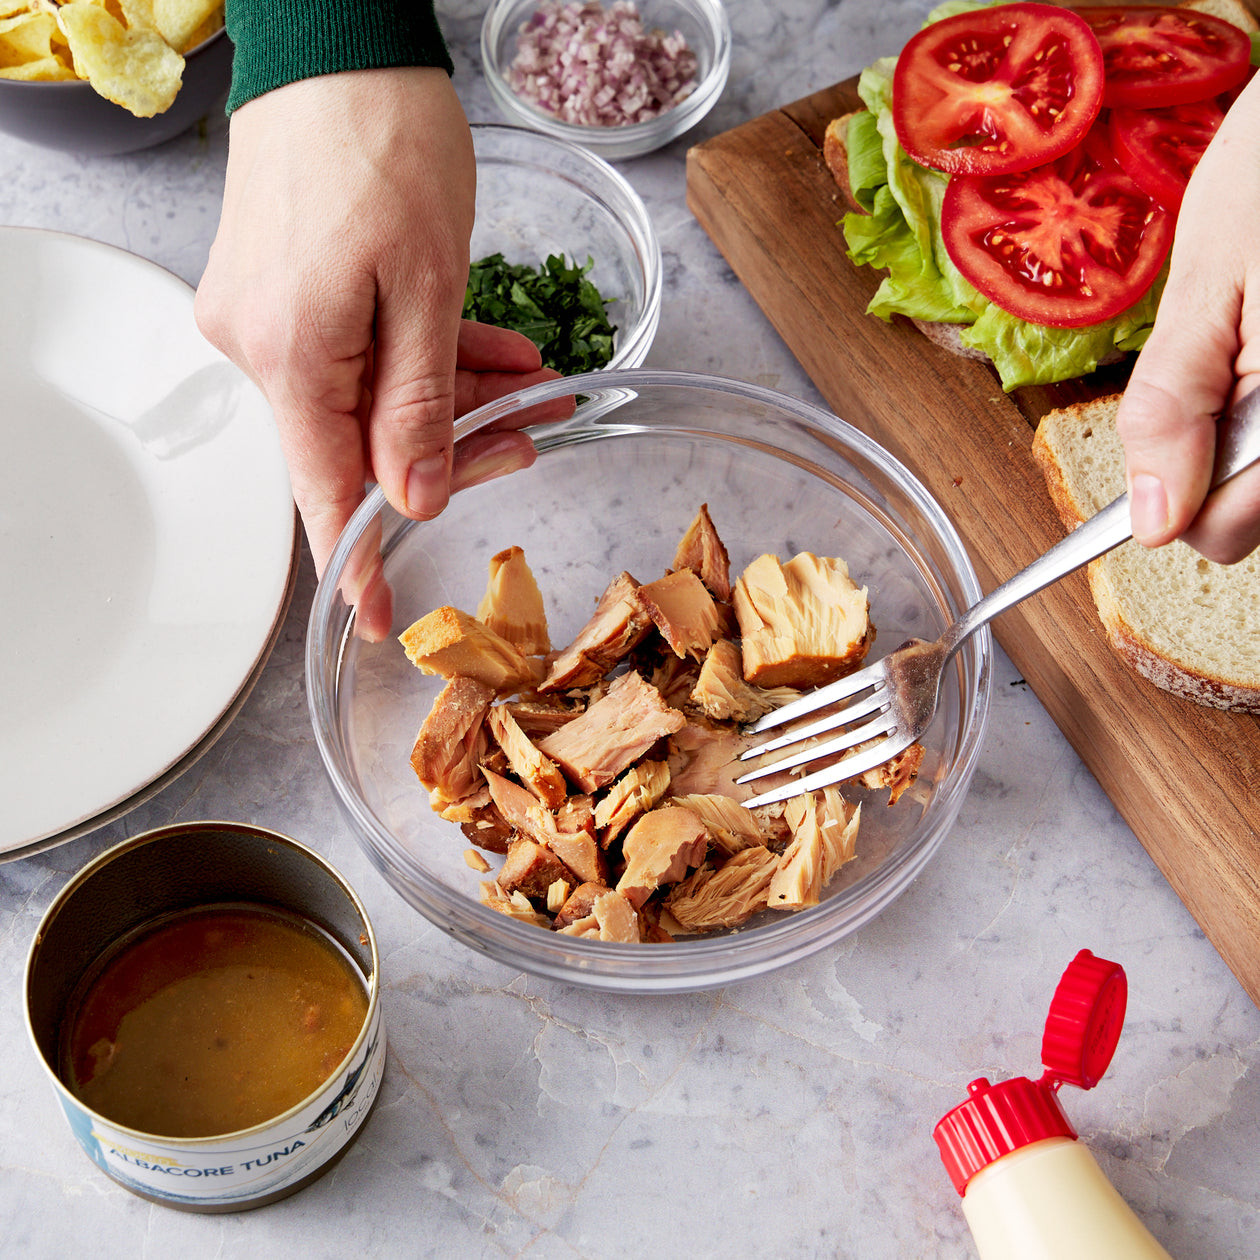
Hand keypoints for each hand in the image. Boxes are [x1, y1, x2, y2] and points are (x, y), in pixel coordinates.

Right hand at [195, 67, 559, 638]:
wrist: (337, 40)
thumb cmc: (382, 140)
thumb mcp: (427, 286)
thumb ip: (419, 406)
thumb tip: (415, 498)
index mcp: (291, 355)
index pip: (327, 491)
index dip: (357, 561)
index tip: (375, 617)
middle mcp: (262, 347)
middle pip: (362, 441)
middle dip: (454, 447)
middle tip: (531, 437)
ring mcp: (269, 317)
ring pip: (371, 394)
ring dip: (453, 396)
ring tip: (532, 383)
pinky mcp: (286, 291)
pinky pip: (360, 350)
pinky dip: (424, 357)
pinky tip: (494, 352)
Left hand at [1115, 72, 1259, 564]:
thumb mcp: (1202, 285)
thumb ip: (1174, 409)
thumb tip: (1153, 523)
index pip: (1223, 533)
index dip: (1172, 500)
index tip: (1155, 441)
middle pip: (1252, 513)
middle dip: (1211, 465)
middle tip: (1209, 372)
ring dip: (1241, 435)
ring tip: (1244, 347)